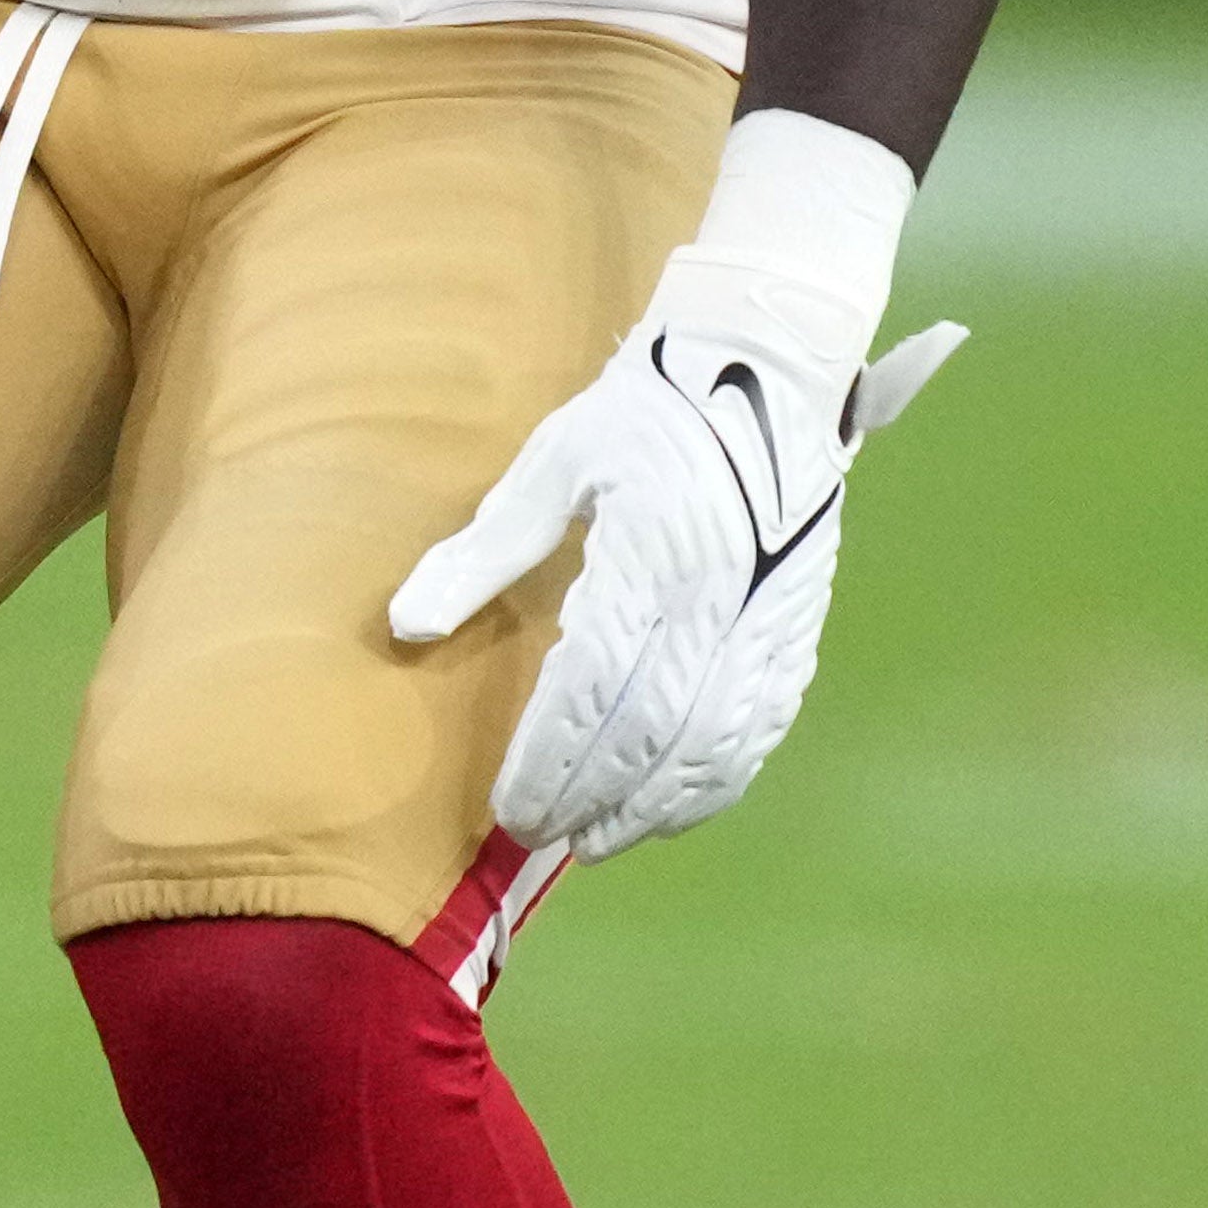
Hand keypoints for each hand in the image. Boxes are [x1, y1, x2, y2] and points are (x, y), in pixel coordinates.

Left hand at [387, 289, 968, 875]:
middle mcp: (718, 596)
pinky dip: (717, 781)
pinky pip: (761, 726)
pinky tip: (672, 808)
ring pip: (713, 743)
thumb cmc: (648, 410)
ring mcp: (768, 617)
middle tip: (539, 834)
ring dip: (654, 806)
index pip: (592, 685)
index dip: (550, 759)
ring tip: (598, 839)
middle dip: (591, 796)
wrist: (771, 369)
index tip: (507, 807)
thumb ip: (483, 549)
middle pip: (650, 731)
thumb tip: (409, 623)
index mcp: (650, 552)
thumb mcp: (553, 460)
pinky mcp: (797, 627)